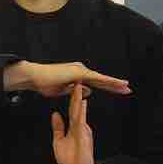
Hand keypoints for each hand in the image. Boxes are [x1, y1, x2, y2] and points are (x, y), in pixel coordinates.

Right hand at [4, 61, 130, 97]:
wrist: (35, 76)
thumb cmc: (44, 83)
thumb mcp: (63, 91)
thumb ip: (76, 91)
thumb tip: (89, 92)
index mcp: (78, 76)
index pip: (96, 83)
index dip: (107, 87)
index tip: (117, 91)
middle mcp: (81, 71)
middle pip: (101, 80)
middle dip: (114, 85)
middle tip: (127, 89)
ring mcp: (81, 70)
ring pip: (102, 79)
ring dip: (114, 83)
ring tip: (126, 87)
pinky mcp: (79, 73)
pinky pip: (97, 78)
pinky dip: (107, 81)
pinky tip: (117, 84)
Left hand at [51, 83, 114, 163]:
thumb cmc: (70, 160)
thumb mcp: (59, 140)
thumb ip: (58, 127)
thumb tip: (55, 114)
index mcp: (75, 126)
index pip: (72, 108)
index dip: (70, 96)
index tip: (68, 83)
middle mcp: (80, 126)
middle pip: (76, 106)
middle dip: (76, 92)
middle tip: (76, 77)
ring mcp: (83, 130)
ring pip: (79, 112)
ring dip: (78, 98)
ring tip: (79, 85)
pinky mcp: (84, 136)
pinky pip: (81, 122)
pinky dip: (81, 112)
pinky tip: (82, 102)